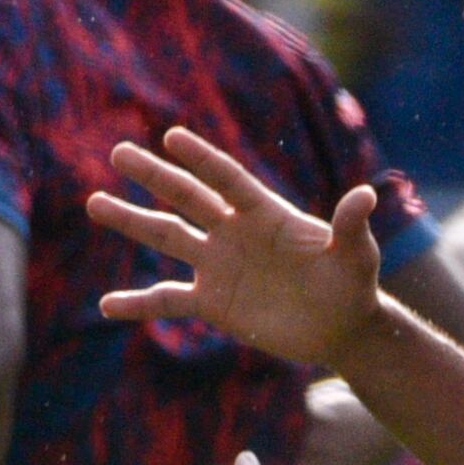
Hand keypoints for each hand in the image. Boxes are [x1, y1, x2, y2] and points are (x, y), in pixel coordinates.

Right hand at [86, 128, 383, 366]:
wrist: (339, 326)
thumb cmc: (352, 283)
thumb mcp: (356, 255)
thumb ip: (352, 226)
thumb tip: (367, 194)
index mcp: (265, 213)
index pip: (228, 179)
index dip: (202, 159)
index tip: (171, 138)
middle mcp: (234, 232)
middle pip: (187, 197)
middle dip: (154, 175)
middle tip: (118, 152)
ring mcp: (218, 266)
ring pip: (167, 237)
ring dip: (132, 222)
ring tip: (95, 203)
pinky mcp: (212, 302)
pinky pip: (168, 300)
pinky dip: (138, 304)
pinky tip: (107, 306)